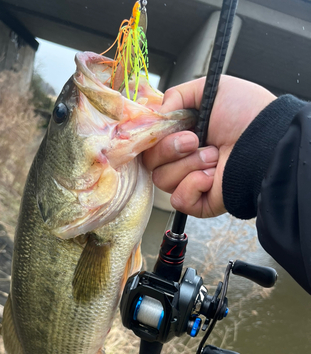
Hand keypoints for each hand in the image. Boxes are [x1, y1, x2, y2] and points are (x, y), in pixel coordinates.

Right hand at [143, 76, 275, 217]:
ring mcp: (190, 181)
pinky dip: (194, 185)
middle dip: (170, 148)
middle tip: (195, 140)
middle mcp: (184, 158)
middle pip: (150, 161)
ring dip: (189, 165)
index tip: (165, 127)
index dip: (152, 136)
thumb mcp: (210, 89)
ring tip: (214, 157)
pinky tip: (212, 177)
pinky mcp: (198, 202)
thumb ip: (176, 96)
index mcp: (183, 134)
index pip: (150, 141)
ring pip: (162, 180)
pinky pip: (178, 199)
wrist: (266, 142)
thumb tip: (156, 115)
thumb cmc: (247, 115)